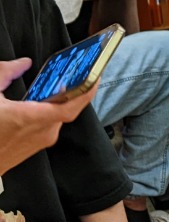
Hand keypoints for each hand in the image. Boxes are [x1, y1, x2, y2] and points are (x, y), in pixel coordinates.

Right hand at [0, 58, 97, 174]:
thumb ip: (5, 74)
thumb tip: (22, 63)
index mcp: (31, 119)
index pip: (69, 108)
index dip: (85, 94)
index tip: (95, 79)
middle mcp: (42, 132)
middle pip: (66, 109)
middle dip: (72, 92)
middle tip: (75, 73)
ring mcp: (40, 141)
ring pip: (57, 117)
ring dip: (58, 101)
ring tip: (57, 83)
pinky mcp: (37, 146)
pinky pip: (50, 125)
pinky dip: (49, 112)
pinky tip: (41, 101)